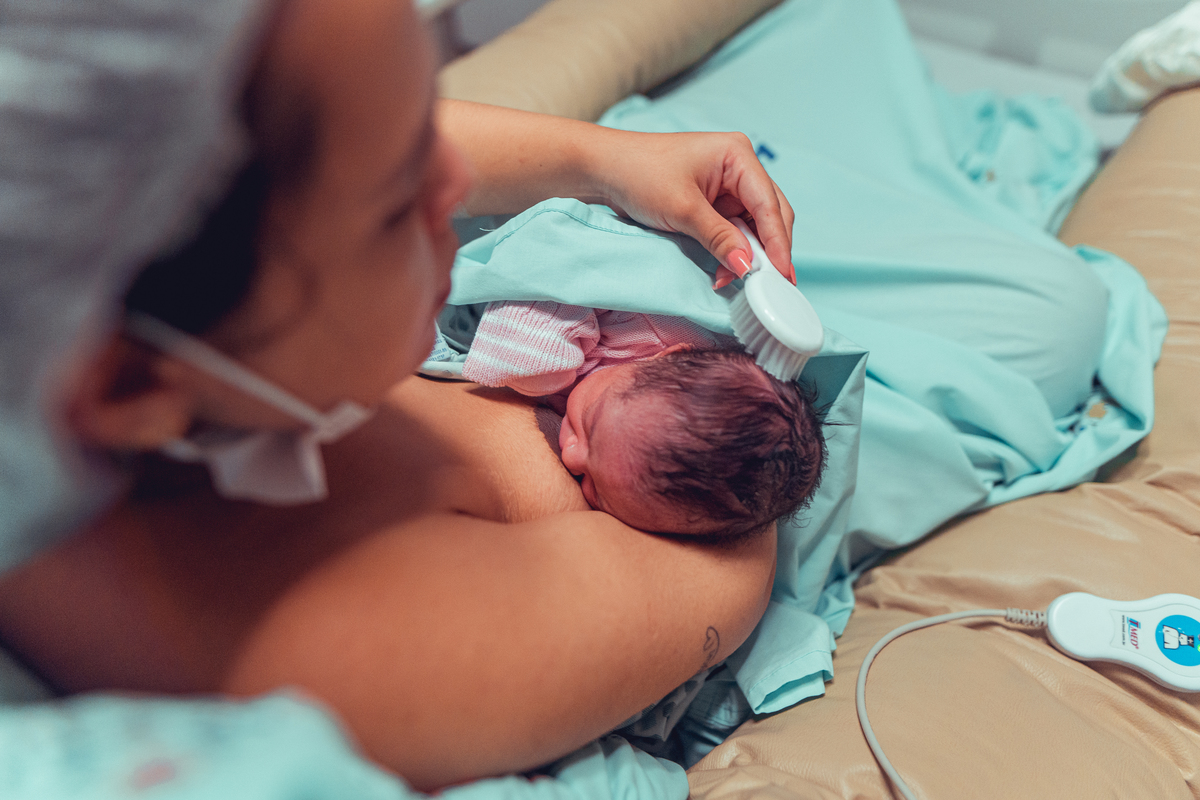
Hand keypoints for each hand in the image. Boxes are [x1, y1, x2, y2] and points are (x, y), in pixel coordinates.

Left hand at [588, 129, 795, 288]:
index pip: (769, 204)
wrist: (605, 169)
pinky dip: (731, 251)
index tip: (782, 274)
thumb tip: (747, 266)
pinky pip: (734, 230)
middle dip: (767, 250)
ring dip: (747, 255)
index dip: (778, 242)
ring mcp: (728, 185)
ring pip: (754, 226)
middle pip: (770, 214)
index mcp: (738, 155)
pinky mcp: (715, 201)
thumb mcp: (682, 210)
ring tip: (735, 279)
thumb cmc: (640, 173)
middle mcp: (739, 167)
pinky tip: (724, 271)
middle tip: (770, 285)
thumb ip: (719, 238)